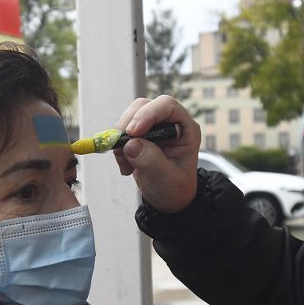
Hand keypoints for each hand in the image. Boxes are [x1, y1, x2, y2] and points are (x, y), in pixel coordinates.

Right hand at [113, 95, 200, 212]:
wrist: (167, 198)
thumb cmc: (175, 187)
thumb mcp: (166, 177)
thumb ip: (151, 160)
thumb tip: (131, 144)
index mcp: (185, 129)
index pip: (167, 106)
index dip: (148, 114)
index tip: (133, 132)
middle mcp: (169, 123)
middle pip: (144, 106)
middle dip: (128, 124)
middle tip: (120, 146)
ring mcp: (152, 128)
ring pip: (129, 117)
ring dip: (120, 138)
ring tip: (126, 164)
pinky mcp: (138, 137)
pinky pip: (121, 133)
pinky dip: (118, 148)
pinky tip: (126, 167)